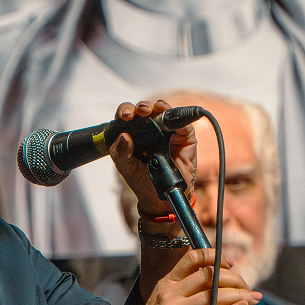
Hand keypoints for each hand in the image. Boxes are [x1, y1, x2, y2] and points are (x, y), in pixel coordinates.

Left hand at [108, 99, 197, 217]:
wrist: (163, 197)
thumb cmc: (143, 180)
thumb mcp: (126, 168)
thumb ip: (120, 153)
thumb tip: (123, 137)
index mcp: (133, 133)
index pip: (127, 116)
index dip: (125, 112)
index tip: (124, 116)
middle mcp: (150, 129)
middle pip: (145, 110)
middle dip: (141, 107)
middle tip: (139, 112)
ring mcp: (167, 131)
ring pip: (163, 111)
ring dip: (158, 107)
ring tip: (153, 110)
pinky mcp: (184, 136)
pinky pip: (182, 123)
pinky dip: (177, 117)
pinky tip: (170, 117)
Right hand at [136, 248, 260, 304]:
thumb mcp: (162, 297)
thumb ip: (184, 284)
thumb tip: (218, 274)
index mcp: (167, 282)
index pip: (193, 258)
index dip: (215, 255)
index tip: (230, 262)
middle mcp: (171, 294)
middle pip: (209, 276)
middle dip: (235, 279)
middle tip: (247, 286)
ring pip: (215, 295)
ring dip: (240, 295)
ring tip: (252, 298)